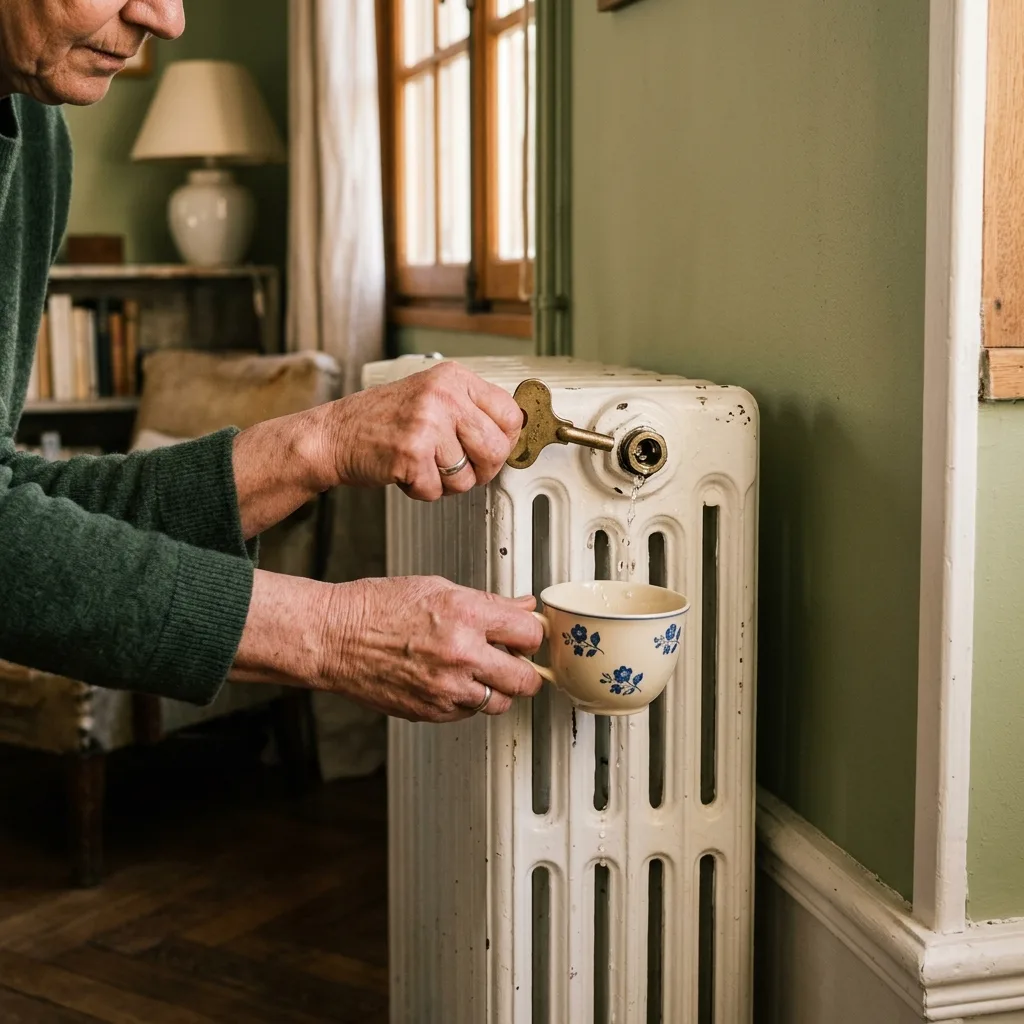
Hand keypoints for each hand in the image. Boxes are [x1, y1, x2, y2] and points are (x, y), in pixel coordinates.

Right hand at [318, 576, 543, 721]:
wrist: (335, 637)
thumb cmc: (377, 607)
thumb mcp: (437, 588)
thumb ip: (486, 603)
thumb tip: (520, 608)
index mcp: (466, 615)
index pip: (529, 633)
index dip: (531, 634)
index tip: (527, 635)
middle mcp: (461, 654)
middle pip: (525, 680)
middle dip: (526, 670)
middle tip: (516, 662)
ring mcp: (446, 688)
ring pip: (500, 702)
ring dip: (497, 689)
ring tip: (481, 672)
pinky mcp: (431, 711)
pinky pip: (468, 713)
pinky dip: (467, 700)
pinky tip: (452, 681)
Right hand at [325, 362, 522, 499]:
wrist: (334, 434)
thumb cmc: (381, 420)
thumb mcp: (431, 396)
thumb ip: (469, 409)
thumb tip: (511, 434)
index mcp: (454, 379)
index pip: (511, 414)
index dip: (505, 441)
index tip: (491, 449)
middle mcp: (444, 396)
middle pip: (496, 450)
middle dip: (481, 470)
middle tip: (458, 467)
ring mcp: (428, 423)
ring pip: (468, 477)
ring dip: (446, 483)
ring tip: (423, 464)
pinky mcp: (412, 452)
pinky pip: (438, 490)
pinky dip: (422, 490)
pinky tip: (405, 470)